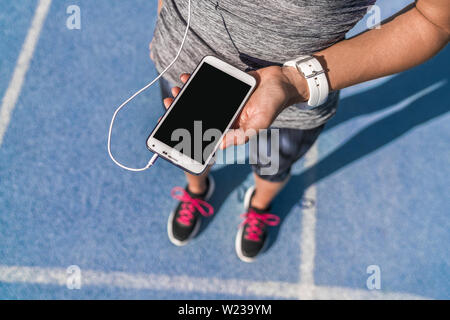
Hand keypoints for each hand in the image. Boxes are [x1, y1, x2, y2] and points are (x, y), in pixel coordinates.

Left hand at [162, 66, 308, 148]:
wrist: (282, 80)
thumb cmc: (274, 103)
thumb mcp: (260, 122)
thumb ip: (243, 135)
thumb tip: (221, 145)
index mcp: (233, 128)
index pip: (209, 133)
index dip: (192, 132)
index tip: (175, 128)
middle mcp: (227, 116)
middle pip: (201, 115)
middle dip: (184, 111)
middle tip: (169, 104)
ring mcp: (225, 102)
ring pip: (201, 101)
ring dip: (187, 96)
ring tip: (174, 91)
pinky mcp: (226, 87)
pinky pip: (207, 86)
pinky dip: (196, 82)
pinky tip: (186, 78)